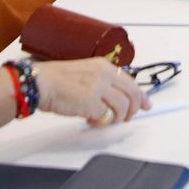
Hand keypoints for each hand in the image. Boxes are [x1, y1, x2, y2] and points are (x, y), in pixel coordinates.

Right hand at [34, 58, 150, 126]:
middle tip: (127, 118)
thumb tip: (114, 98)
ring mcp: (100, 88)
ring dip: (116, 118)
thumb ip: (102, 83)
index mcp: (104, 66)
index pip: (130, 81)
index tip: (147, 104)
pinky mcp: (92, 103)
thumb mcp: (85, 73)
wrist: (41, 83)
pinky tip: (89, 119)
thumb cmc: (56, 79)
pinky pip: (105, 117)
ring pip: (122, 107)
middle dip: (133, 109)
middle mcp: (105, 75)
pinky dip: (99, 122)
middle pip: (133, 94)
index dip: (141, 95)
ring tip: (104, 120)